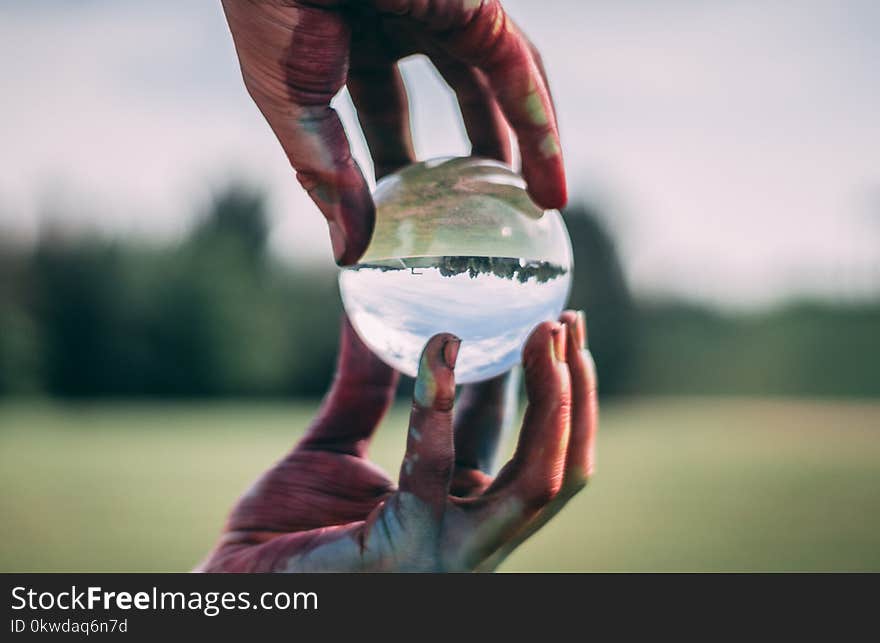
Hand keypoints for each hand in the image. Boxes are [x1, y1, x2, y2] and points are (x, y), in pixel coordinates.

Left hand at [198, 310, 595, 571]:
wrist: (237, 586)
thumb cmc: (285, 528)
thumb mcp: (336, 442)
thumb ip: (363, 382)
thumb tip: (363, 306)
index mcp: (461, 508)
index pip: (526, 440)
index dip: (548, 382)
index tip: (551, 320)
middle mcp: (472, 534)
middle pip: (558, 464)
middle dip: (573, 389)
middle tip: (566, 320)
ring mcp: (450, 551)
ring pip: (538, 480)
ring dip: (551, 402)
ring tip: (540, 334)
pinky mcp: (408, 551)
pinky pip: (434, 471)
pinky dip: (438, 409)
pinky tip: (438, 351)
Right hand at [221, 0, 566, 264]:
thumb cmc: (271, 10)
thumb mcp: (291, 104)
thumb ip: (326, 175)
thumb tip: (350, 254)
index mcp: (353, 43)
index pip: (386, 113)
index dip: (400, 162)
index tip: (411, 215)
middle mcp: (404, 26)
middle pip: (458, 96)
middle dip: (474, 151)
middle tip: (487, 208)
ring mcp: (445, 14)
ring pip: (499, 87)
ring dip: (524, 146)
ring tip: (540, 206)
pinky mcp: (478, 8)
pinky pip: (521, 72)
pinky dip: (540, 128)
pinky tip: (551, 185)